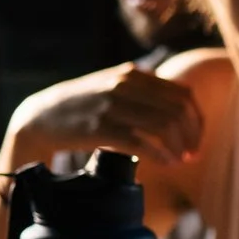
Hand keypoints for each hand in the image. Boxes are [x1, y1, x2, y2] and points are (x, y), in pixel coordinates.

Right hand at [10, 63, 203, 167]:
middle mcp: (123, 85)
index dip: (198, 120)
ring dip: (178, 147)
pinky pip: (142, 142)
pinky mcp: (99, 128)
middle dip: (192, 136)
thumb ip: (145, 89)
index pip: (183, 94)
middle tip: (192, 156)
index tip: (197, 140)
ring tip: (179, 161)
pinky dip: (160, 155)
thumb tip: (186, 100)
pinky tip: (165, 163)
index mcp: (132, 74)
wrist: (40, 117)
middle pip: (178, 111)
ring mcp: (111, 105)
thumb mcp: (114, 86)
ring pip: (164, 125)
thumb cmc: (84, 106)